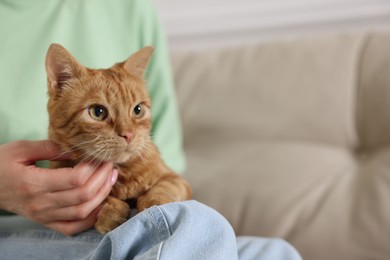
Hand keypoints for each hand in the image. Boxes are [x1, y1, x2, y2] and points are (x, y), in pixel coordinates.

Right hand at [0, 140, 117, 235]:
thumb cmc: (1, 163)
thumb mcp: (21, 149)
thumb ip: (51, 147)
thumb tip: (79, 148)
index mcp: (33, 183)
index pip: (75, 179)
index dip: (94, 168)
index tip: (101, 157)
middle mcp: (40, 203)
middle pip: (83, 195)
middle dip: (103, 179)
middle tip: (110, 165)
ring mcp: (43, 216)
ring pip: (82, 212)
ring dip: (102, 196)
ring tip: (110, 179)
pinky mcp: (45, 222)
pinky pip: (73, 227)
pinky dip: (91, 218)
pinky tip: (101, 203)